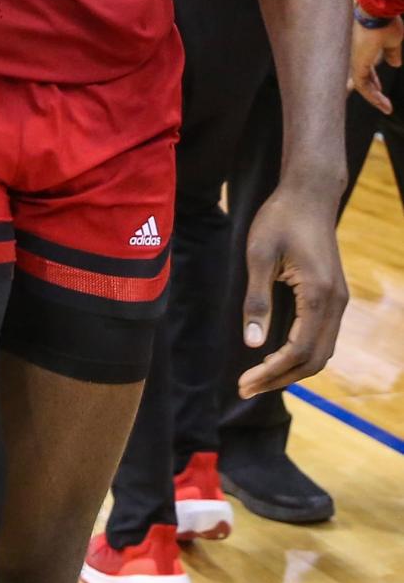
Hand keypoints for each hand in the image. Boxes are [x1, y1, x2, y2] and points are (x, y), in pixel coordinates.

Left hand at [238, 186, 347, 398]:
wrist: (309, 195)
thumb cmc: (280, 219)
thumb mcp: (259, 256)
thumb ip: (256, 300)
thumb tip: (253, 344)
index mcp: (318, 295)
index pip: (298, 350)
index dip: (272, 371)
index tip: (244, 381)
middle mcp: (335, 303)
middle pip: (314, 360)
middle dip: (280, 378)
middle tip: (245, 388)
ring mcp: (338, 301)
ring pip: (321, 352)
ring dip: (291, 370)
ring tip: (257, 379)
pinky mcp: (333, 296)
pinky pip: (321, 337)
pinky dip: (300, 355)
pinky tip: (275, 357)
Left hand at [349, 13, 402, 110]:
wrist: (377, 13)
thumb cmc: (384, 21)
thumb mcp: (393, 40)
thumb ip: (392, 53)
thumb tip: (395, 64)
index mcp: (363, 47)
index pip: (364, 67)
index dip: (373, 79)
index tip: (379, 87)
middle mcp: (355, 54)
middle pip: (361, 77)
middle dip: (372, 91)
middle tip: (383, 103)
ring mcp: (353, 59)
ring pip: (361, 84)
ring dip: (374, 97)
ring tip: (386, 108)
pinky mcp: (355, 64)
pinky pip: (362, 85)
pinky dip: (372, 96)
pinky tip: (382, 103)